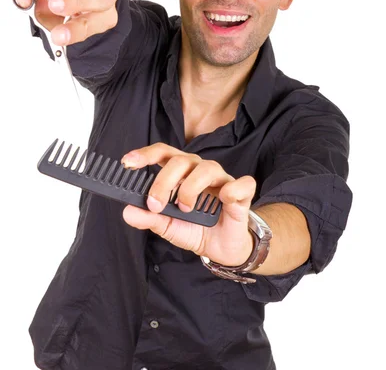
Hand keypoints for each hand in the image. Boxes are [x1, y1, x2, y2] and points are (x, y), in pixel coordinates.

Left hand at [121, 143, 256, 266]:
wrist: (223, 248)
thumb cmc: (197, 229)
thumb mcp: (168, 226)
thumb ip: (149, 218)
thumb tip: (128, 212)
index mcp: (180, 173)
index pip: (162, 153)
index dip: (145, 154)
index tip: (127, 162)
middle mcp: (199, 170)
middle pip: (180, 160)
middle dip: (164, 181)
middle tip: (156, 204)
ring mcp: (222, 179)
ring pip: (206, 168)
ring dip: (190, 188)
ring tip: (186, 209)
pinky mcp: (242, 193)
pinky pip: (242, 183)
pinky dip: (232, 190)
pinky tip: (224, 199)